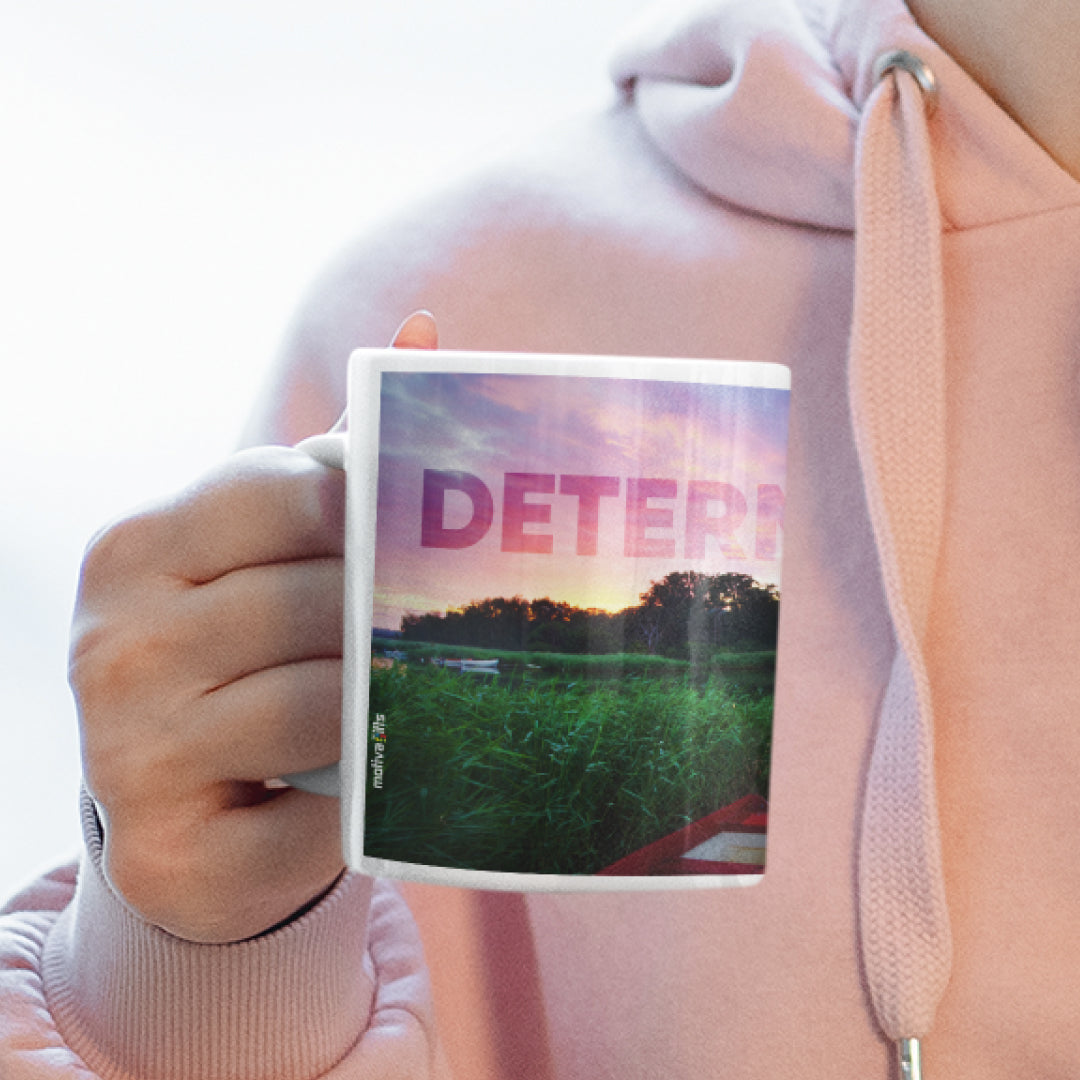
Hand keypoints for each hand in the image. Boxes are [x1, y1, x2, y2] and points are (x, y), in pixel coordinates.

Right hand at [69, 312, 437, 942]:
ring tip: (410, 699)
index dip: (369, 512)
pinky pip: (308, 820)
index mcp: (138, 549)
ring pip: (318, 706)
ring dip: (380, 709)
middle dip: (385, 618)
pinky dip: (356, 807)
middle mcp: (115, 643)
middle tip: (440, 627)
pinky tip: (360, 793)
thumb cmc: (240, 656)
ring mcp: (128, 752)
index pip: (283, 493)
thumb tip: (427, 330)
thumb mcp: (264, 549)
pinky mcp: (165, 851)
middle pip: (309, 602)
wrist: (178, 808)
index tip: (414, 534)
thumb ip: (335, 453)